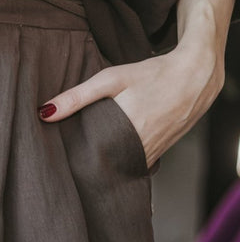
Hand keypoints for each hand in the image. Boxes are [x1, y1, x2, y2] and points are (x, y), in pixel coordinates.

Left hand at [36, 0, 234, 169]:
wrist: (197, 75)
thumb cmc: (153, 74)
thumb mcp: (111, 79)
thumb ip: (77, 97)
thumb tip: (44, 113)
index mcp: (126, 132)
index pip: (91, 159)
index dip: (75, 163)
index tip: (59, 164)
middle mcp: (141, 148)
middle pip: (105, 165)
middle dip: (86, 166)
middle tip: (66, 167)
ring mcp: (153, 153)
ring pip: (120, 167)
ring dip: (105, 166)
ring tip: (83, 165)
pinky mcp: (159, 152)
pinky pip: (134, 164)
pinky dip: (121, 162)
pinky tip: (109, 157)